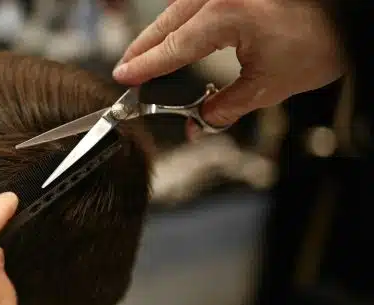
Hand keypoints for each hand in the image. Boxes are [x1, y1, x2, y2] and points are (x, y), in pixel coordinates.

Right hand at [113, 0, 343, 135]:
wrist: (353, 12)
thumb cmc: (324, 37)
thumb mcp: (272, 84)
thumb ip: (227, 105)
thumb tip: (203, 121)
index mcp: (225, 15)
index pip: (172, 48)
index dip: (144, 66)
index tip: (124, 77)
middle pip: (166, 23)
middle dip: (144, 47)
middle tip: (126, 66)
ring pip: (179, 10)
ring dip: (161, 32)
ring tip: (146, 53)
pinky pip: (197, 3)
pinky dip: (182, 20)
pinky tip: (177, 32)